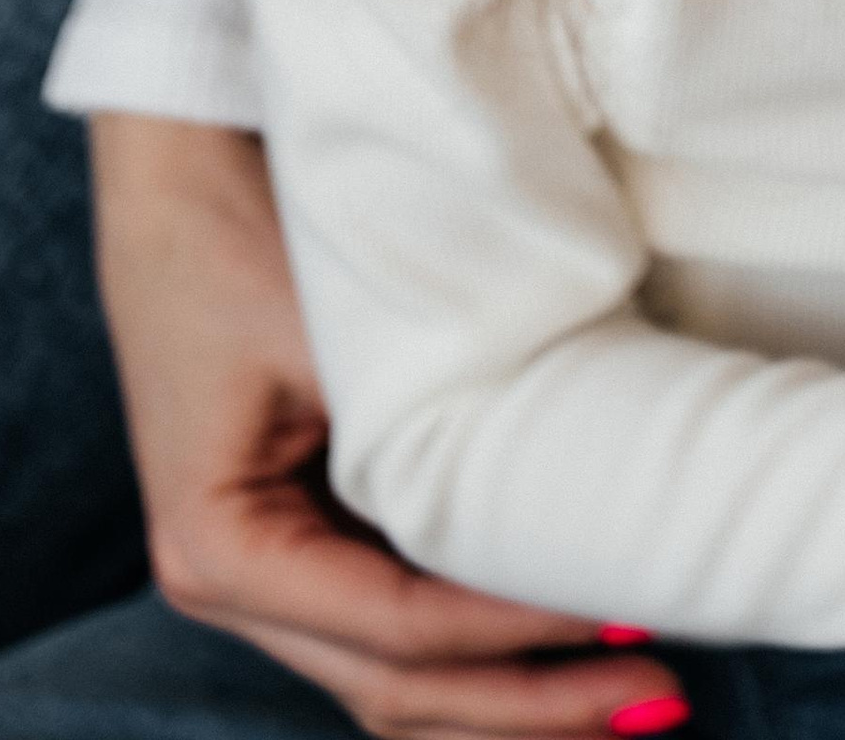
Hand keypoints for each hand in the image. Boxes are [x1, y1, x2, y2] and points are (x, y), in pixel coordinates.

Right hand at [91, 117, 684, 735]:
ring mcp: (266, 569)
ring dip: (509, 698)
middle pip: (395, 688)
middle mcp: (233, 584)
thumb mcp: (343, 334)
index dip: (513, 633)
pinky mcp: (304, 533)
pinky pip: (395, 624)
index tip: (622, 616)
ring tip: (631, 702)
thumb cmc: (257, 232)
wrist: (190, 160)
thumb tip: (574, 498)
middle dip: (527, 708)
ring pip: (396, 680)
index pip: (393, 627)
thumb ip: (430, 428)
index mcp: (221, 548)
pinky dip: (480, 642)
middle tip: (655, 703)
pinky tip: (568, 640)